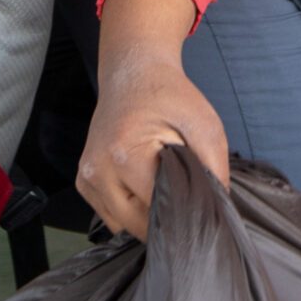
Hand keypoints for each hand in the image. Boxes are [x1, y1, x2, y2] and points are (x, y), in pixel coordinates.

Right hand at [77, 0, 228, 238]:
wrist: (133, 74)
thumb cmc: (170, 97)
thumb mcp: (204, 125)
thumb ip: (214, 170)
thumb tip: (217, 212)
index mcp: (125, 155)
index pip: (158, 210)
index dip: (184, 213)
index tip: (200, 206)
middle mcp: (97, 170)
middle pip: (138, 226)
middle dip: (166, 217)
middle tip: (184, 194)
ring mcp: (86, 177)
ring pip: (123, 225)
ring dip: (146, 215)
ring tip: (161, 183)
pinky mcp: (83, 182)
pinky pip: (110, 215)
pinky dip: (130, 209)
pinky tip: (143, 184)